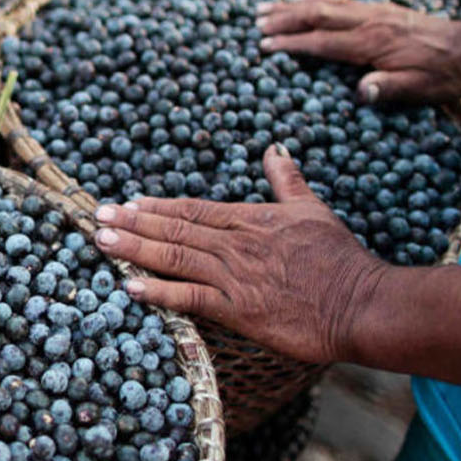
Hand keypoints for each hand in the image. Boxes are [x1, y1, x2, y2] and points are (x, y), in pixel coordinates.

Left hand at [93, 145, 387, 363]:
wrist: (361, 303)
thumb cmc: (340, 258)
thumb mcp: (313, 209)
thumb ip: (287, 181)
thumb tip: (275, 151)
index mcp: (251, 219)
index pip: (194, 208)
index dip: (158, 205)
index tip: (128, 202)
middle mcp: (236, 244)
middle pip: (175, 228)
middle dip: (134, 222)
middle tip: (99, 216)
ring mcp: (235, 276)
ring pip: (175, 257)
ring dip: (135, 249)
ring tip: (103, 241)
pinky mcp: (239, 309)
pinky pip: (190, 298)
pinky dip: (158, 291)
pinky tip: (131, 287)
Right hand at [256, 0, 460, 104]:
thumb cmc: (446, 74)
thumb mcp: (422, 88)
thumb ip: (390, 88)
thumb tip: (360, 92)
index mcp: (374, 42)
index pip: (323, 41)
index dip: (292, 43)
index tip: (265, 45)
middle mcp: (370, 21)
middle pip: (318, 13)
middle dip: (283, 16)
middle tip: (255, 20)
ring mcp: (375, 11)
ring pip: (326, 3)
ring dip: (294, 4)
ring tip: (266, 7)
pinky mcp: (381, 9)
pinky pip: (340, 0)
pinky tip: (303, 2)